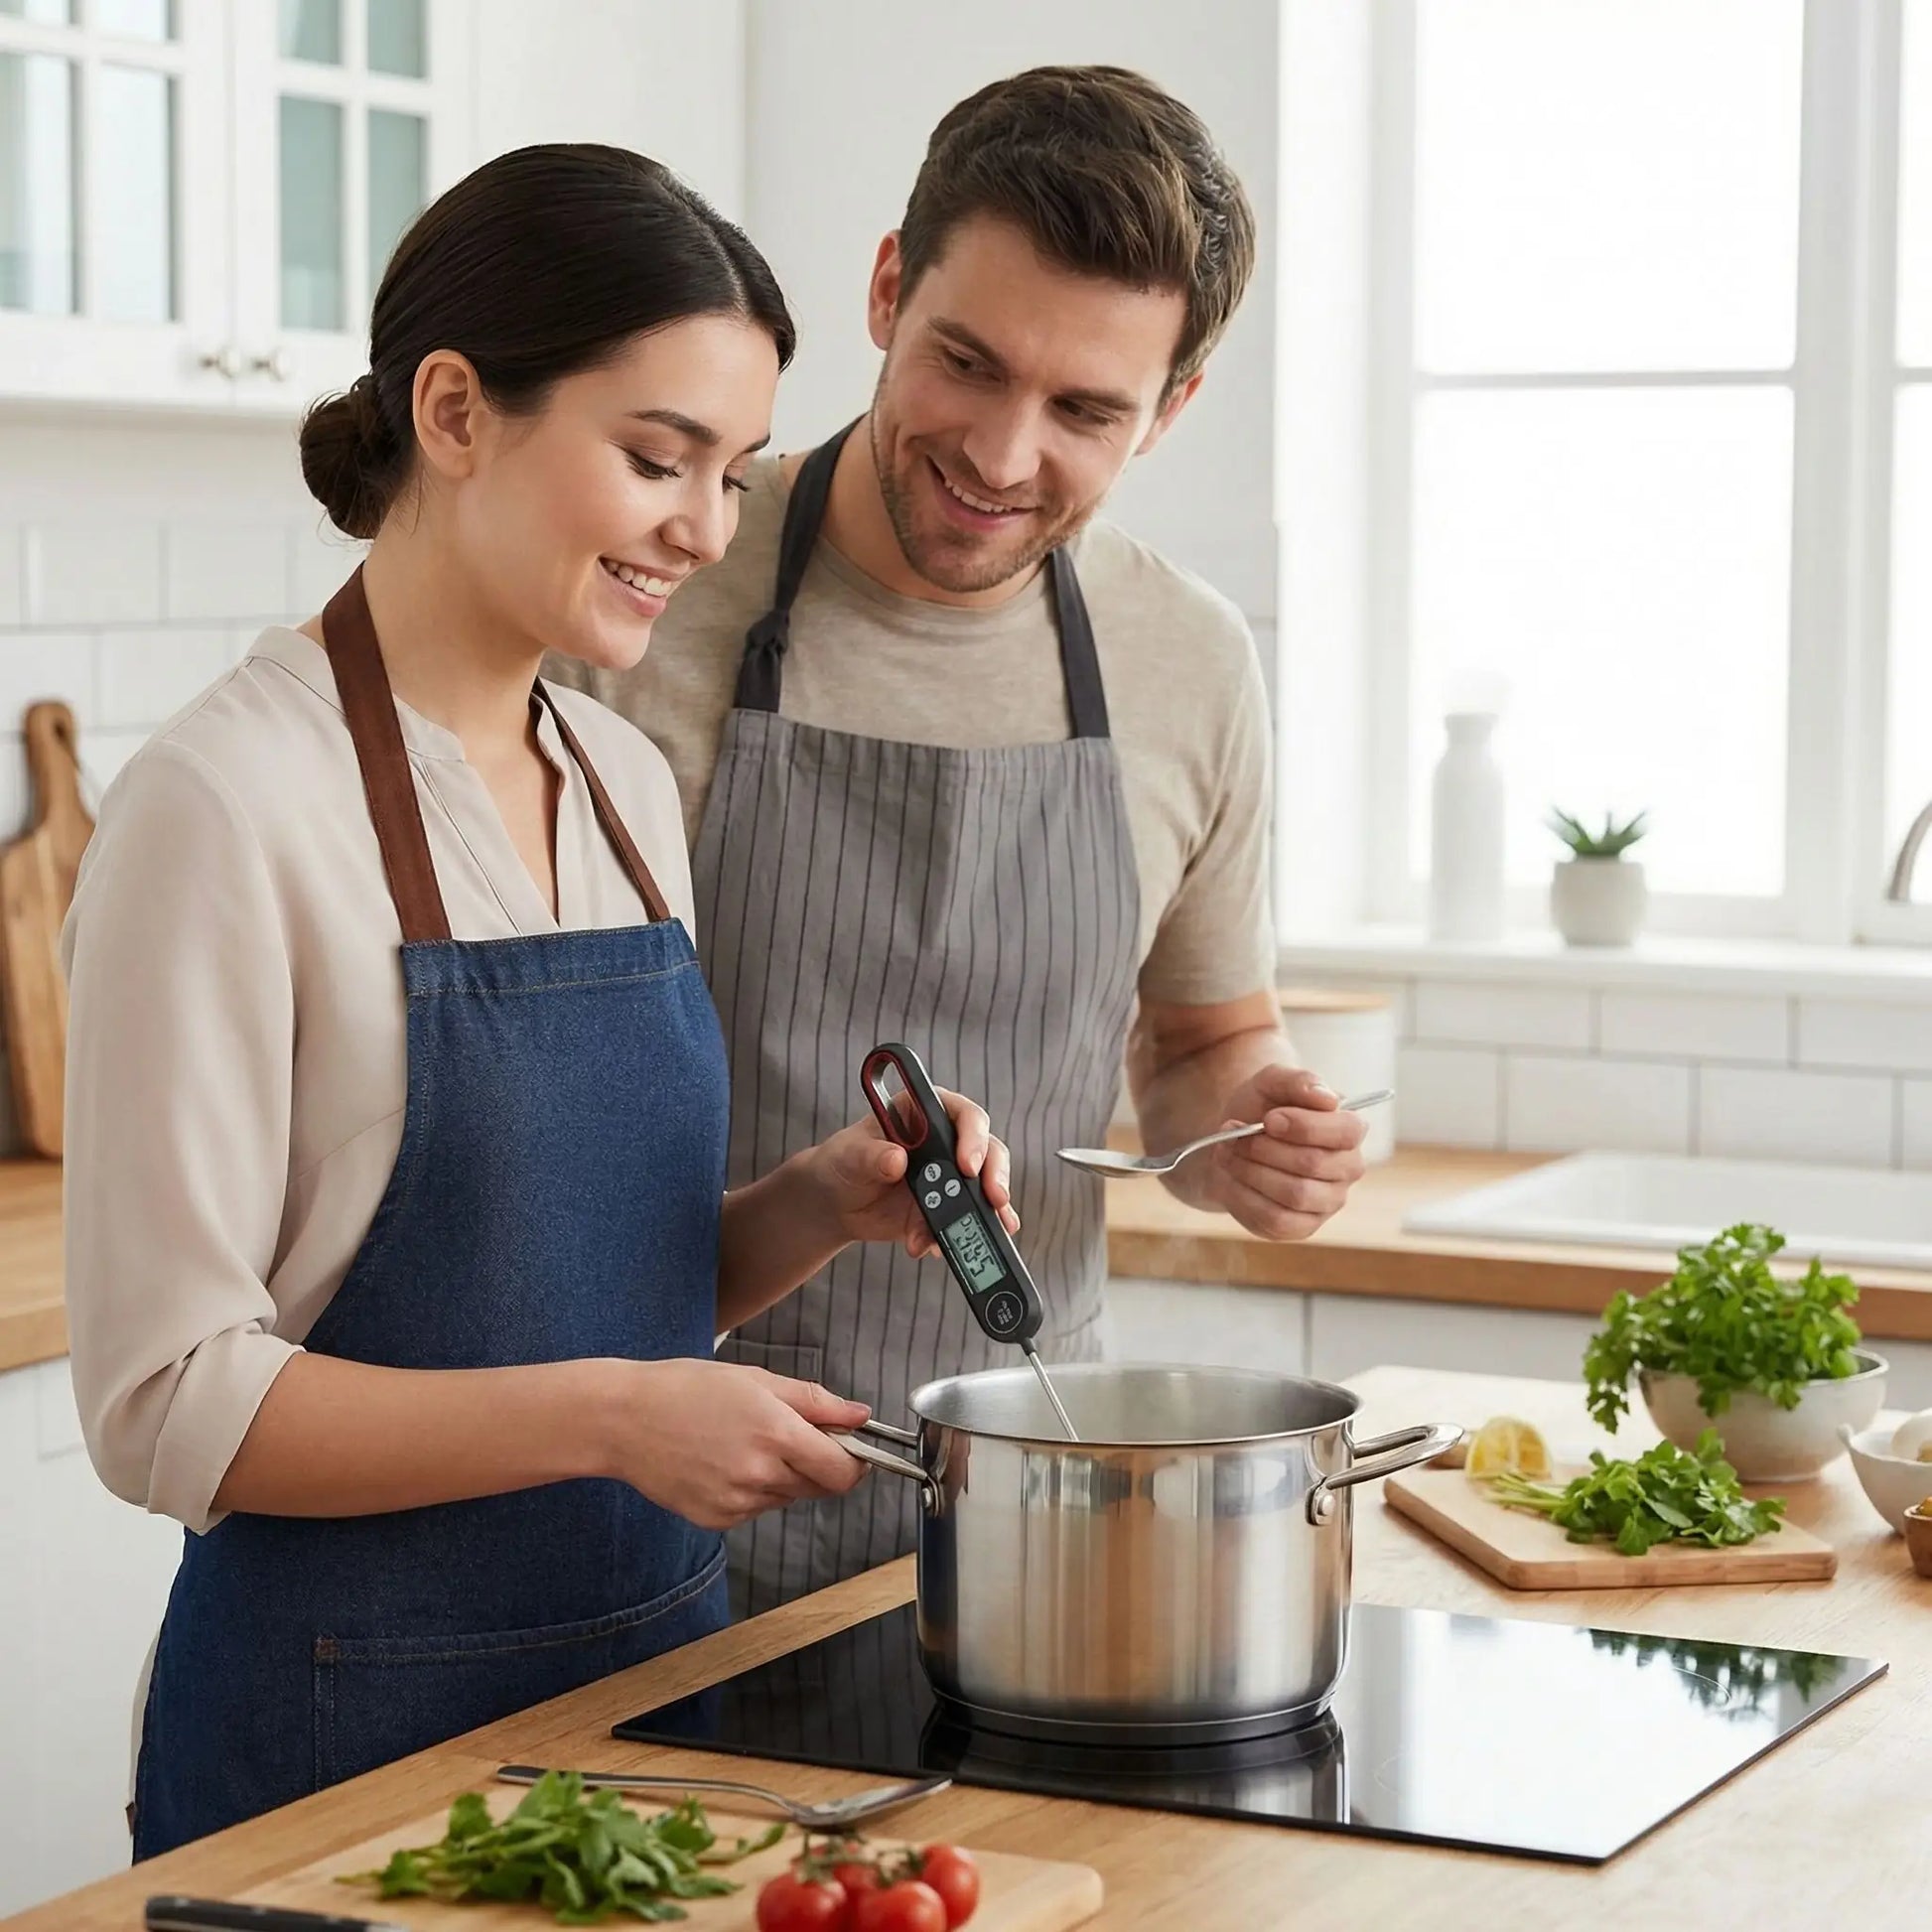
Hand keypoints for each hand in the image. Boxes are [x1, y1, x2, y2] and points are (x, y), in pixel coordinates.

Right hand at [599, 1359, 870, 1530]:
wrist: (623, 1420)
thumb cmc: (687, 1389)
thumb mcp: (757, 1380)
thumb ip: (816, 1401)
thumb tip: (861, 1416)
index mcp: (776, 1434)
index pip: (843, 1471)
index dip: (855, 1462)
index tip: (851, 1448)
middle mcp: (760, 1475)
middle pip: (818, 1487)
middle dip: (816, 1464)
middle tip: (786, 1433)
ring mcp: (737, 1503)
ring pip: (786, 1497)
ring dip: (782, 1476)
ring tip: (742, 1442)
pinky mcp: (716, 1520)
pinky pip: (754, 1509)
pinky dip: (751, 1490)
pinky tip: (721, 1462)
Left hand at [808, 1088, 1018, 1257]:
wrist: (838, 1203)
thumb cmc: (843, 1163)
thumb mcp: (850, 1155)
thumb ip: (871, 1155)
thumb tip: (897, 1159)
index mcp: (925, 1112)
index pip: (963, 1115)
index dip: (973, 1137)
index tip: (967, 1165)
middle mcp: (947, 1140)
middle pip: (988, 1151)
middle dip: (994, 1176)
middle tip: (993, 1199)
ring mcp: (952, 1175)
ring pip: (985, 1188)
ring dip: (983, 1212)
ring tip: (970, 1234)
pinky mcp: (950, 1206)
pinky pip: (969, 1220)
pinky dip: (964, 1235)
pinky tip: (942, 1246)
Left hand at [1202, 1064, 1366, 1241]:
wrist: (1235, 1141)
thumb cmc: (1262, 1109)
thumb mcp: (1272, 1082)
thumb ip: (1299, 1081)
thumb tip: (1327, 1098)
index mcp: (1350, 1129)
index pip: (1346, 1131)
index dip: (1304, 1126)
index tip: (1269, 1119)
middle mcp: (1347, 1169)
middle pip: (1313, 1164)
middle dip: (1265, 1148)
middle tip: (1234, 1134)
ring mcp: (1327, 1202)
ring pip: (1294, 1195)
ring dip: (1250, 1171)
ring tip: (1228, 1152)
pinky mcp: (1301, 1227)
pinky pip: (1276, 1220)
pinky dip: (1244, 1197)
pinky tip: (1231, 1177)